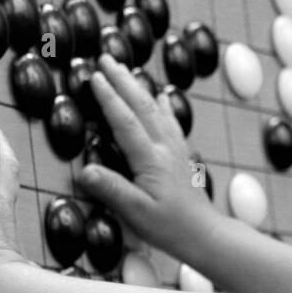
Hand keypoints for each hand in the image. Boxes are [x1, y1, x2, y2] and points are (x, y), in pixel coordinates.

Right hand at [78, 54, 221, 260]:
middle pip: (142, 106)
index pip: (126, 121)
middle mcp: (166, 148)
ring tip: (126, 69)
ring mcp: (177, 150)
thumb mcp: (136, 213)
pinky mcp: (183, 156)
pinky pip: (170, 121)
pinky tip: (159, 97)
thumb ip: (111, 190)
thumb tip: (85, 171)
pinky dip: (161, 104)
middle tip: (106, 58)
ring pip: (157, 110)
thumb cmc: (170, 227)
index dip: (110, 98)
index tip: (96, 76)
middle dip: (123, 80)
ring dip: (139, 87)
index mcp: (151, 159)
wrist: (206, 234)